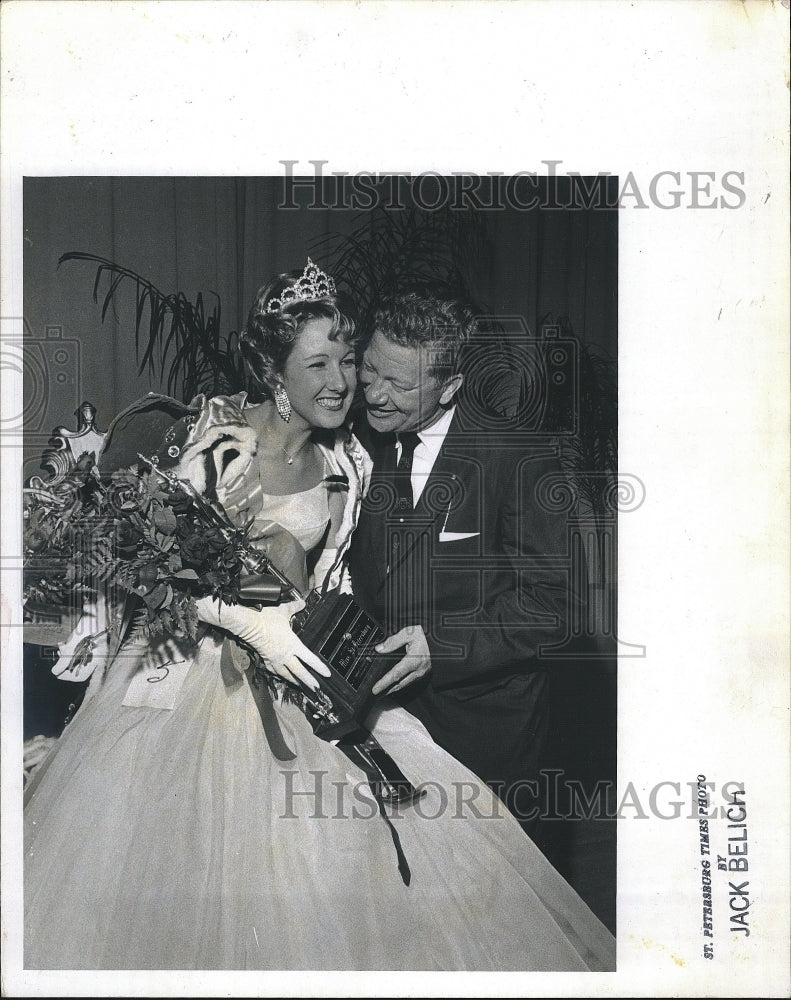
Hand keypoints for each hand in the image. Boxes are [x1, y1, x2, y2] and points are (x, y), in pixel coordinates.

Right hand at [195, 596, 329, 691]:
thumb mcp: (283, 611)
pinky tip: (282, 676)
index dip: (319, 667)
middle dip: (309, 681)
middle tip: (316, 688)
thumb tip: (302, 602)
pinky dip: (280, 675)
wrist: (248, 624)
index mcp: (293, 645)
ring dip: (295, 681)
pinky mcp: (266, 660)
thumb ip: (294, 607)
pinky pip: (274, 671)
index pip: (309, 659)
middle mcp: (285, 655)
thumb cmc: (266, 618)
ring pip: (287, 674)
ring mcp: (275, 659)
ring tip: (301, 685)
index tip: (326, 674)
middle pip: (299, 672)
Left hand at [371, 625, 430, 695]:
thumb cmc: (429, 634)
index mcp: (415, 660)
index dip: (384, 683)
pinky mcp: (426, 671)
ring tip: (383, 692)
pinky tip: (397, 684)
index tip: (375, 690)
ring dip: (394, 689)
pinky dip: (402, 684)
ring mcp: (423, 672)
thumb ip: (393, 641)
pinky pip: (411, 680)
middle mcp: (419, 670)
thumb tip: (380, 649)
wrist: (445, 637)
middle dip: (387, 691)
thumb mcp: (409, 632)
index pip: (396, 675)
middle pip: (400, 684)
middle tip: (376, 695)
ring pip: (406, 684)